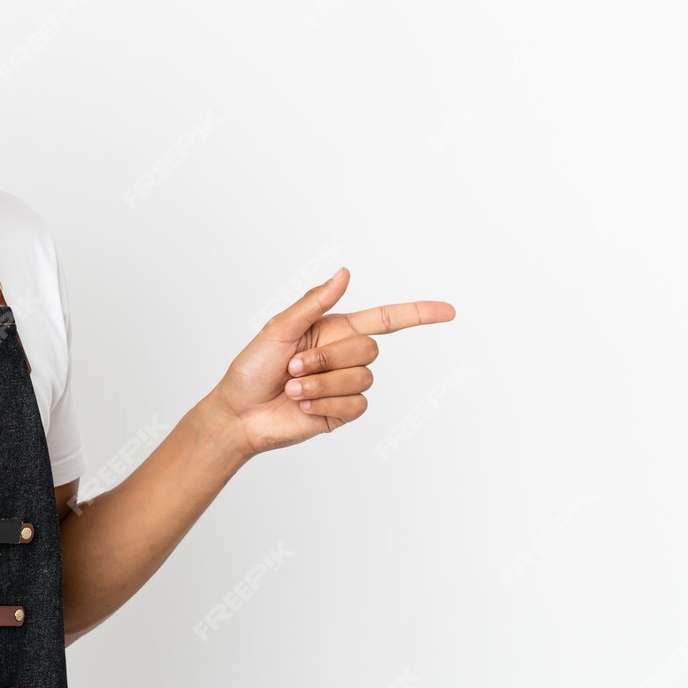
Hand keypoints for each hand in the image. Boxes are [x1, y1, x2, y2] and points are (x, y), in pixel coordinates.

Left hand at [208, 268, 454, 455]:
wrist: (239, 414)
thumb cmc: (251, 369)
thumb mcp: (278, 328)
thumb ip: (314, 302)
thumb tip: (344, 273)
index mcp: (333, 330)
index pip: (386, 320)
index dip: (418, 314)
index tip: (449, 311)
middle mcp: (343, 357)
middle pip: (370, 349)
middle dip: (328, 358)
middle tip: (294, 367)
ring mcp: (344, 386)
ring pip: (362, 379)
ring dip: (321, 384)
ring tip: (293, 389)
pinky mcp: (341, 413)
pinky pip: (356, 405)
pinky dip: (325, 404)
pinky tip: (302, 407)